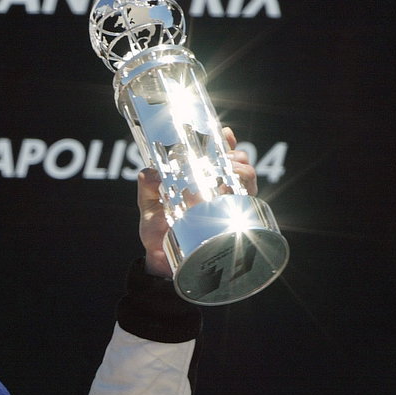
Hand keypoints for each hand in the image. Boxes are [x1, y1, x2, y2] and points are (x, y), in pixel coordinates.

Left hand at [137, 126, 257, 278]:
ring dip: (242, 167)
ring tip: (231, 166)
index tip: (225, 133)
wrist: (162, 260)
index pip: (217, 154)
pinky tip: (235, 184)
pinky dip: (246, 187)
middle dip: (236, 153)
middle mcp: (216, 188)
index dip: (224, 141)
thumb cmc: (157, 231)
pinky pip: (248, 200)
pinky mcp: (233, 219)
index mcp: (198, 179)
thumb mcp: (148, 204)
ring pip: (246, 177)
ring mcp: (227, 203)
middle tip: (227, 153)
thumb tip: (150, 172)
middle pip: (237, 162)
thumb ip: (147, 186)